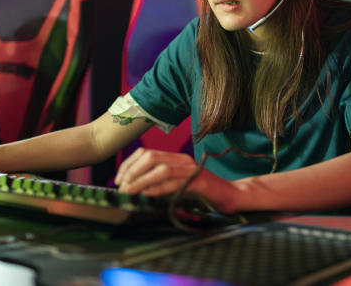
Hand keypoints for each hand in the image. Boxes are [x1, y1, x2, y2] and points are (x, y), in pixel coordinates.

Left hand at [114, 148, 238, 212]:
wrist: (231, 197)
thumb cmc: (203, 194)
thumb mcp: (177, 186)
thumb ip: (160, 183)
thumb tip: (134, 189)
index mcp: (176, 158)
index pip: (146, 153)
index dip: (129, 165)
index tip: (119, 180)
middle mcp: (183, 160)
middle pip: (151, 157)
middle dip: (132, 171)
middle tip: (122, 188)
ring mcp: (192, 169)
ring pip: (161, 169)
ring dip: (142, 181)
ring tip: (130, 192)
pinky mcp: (200, 182)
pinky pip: (175, 183)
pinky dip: (158, 189)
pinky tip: (147, 195)